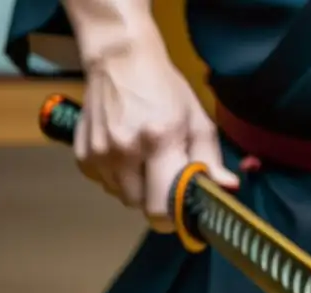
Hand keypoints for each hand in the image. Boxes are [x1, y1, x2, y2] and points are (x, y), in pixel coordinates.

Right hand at [74, 30, 238, 231]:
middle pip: (142, 207)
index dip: (174, 215)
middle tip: (164, 175)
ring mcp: (99, 154)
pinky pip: (104, 185)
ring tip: (145, 159)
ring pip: (123, 198)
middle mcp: (124, 150)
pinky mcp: (83, 155)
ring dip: (137, 188)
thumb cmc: (164, 89)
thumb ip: (211, 159)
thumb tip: (227, 188)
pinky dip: (117, 178)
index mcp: (158, 141)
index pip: (161, 208)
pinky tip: (126, 154)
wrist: (120, 59)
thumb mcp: (197, 120)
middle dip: (156, 198)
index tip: (183, 208)